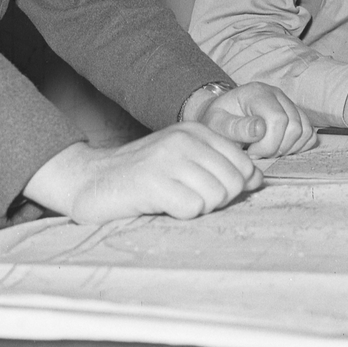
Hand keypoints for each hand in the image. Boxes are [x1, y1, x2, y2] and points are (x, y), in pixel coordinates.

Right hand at [22, 124, 262, 223]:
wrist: (90, 181)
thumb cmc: (143, 177)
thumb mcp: (184, 161)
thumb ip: (220, 166)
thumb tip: (257, 180)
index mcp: (196, 131)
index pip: (245, 166)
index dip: (233, 188)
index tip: (206, 191)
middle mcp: (185, 139)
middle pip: (234, 183)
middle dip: (216, 201)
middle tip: (187, 199)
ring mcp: (168, 158)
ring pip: (216, 197)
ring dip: (197, 209)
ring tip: (172, 201)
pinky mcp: (153, 181)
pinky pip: (192, 209)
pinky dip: (180, 215)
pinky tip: (160, 206)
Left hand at [187, 82, 316, 157]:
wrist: (222, 116)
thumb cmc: (218, 121)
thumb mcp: (217, 125)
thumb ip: (236, 127)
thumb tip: (260, 129)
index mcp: (256, 93)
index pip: (278, 119)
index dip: (268, 143)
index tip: (251, 152)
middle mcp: (276, 94)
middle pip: (294, 126)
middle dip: (277, 148)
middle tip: (257, 153)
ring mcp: (288, 103)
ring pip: (305, 131)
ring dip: (288, 148)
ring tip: (266, 150)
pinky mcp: (295, 115)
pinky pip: (309, 134)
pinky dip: (298, 146)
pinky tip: (278, 148)